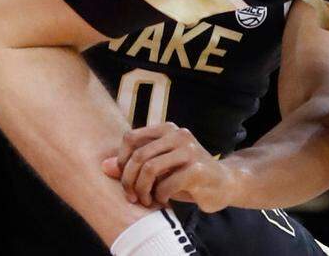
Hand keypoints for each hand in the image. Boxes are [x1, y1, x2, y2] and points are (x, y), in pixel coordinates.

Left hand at [104, 123, 237, 210]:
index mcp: (166, 128)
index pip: (131, 138)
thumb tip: (104, 167)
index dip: (121, 161)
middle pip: (138, 155)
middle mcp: (177, 134)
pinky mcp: (197, 169)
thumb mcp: (160, 168)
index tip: (124, 180)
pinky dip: (160, 195)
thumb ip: (135, 165)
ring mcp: (189, 150)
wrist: (224, 183)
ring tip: (146, 200)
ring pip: (150, 168)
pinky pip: (167, 183)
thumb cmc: (187, 175)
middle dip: (129, 180)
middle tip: (131, 196)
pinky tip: (163, 200)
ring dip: (143, 190)